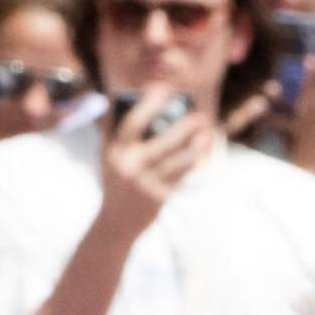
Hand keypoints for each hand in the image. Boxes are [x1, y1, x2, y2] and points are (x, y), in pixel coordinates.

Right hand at [95, 86, 238, 232]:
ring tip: (208, 135)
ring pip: (179, 161)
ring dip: (197, 147)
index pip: (133, 123)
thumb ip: (112, 129)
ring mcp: (146, 183)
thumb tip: (117, 97)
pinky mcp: (159, 197)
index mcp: (115, 152)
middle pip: (164, 142)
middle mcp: (130, 167)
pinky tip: (203, 154)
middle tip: (200, 117)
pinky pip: (182, 177)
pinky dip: (194, 164)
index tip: (165, 90)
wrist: (115, 224)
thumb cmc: (114, 182)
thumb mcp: (106, 156)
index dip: (150, 104)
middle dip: (185, 127)